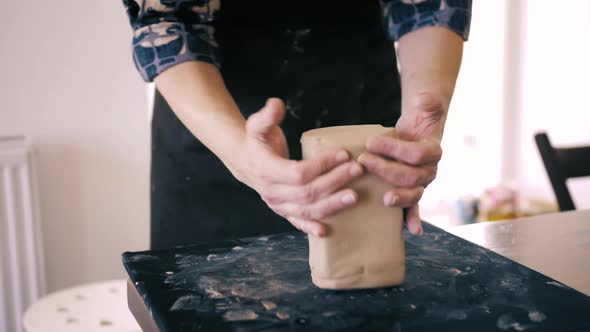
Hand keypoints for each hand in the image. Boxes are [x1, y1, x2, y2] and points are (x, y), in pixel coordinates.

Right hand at [228, 98, 363, 236]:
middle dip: (334, 182)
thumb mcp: (256, 125)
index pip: (298, 173)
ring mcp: (277, 205)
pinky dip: (311, 228)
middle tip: (357, 170)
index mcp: (266, 170)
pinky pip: (298, 222)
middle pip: (307, 193)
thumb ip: (267, 115)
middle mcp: (271, 192)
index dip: (322, 165)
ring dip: (331, 205)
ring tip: (354, 197)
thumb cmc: (256, 141)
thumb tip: (276, 104)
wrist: (244, 161)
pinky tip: (326, 232)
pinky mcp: (283, 212)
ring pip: (307, 210)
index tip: (343, 154)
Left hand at [358, 95, 445, 235]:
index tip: (371, 141)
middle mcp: (430, 170)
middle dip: (385, 170)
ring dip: (398, 197)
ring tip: (384, 199)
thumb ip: (428, 102)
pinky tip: (412, 231)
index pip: (416, 154)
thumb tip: (424, 101)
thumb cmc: (420, 115)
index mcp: (434, 151)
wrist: (418, 128)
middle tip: (362, 161)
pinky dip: (412, 219)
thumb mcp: (426, 104)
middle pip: (410, 175)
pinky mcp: (410, 190)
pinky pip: (413, 208)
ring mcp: (421, 183)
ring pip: (411, 193)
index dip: (394, 150)